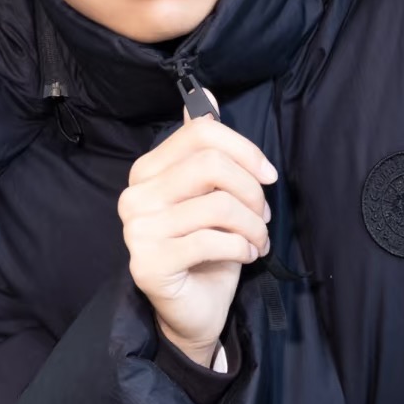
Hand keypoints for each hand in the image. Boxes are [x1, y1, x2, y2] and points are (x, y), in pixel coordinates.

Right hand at [118, 107, 276, 362]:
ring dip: (253, 225)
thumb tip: (205, 93)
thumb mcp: (212, 194)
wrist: (193, 311)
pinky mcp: (148, 263)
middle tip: (263, 217)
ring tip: (257, 240)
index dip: (245, 151)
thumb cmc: (207, 251)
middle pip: (211, 165)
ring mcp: (137, 230)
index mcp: (148, 171)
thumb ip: (205, 147)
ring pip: (218, 205)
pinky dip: (241, 248)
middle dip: (251, 191)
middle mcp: (135, 195)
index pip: (201, 134)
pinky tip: (246, 256)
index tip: (268, 176)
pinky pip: (212, 241)